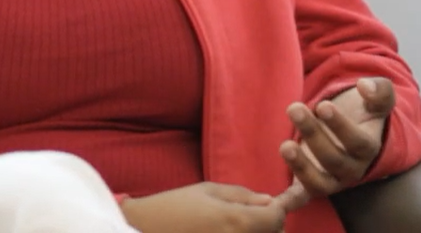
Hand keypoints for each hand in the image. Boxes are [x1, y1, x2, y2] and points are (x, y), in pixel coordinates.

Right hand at [121, 182, 286, 232]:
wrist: (143, 230)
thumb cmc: (172, 207)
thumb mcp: (206, 191)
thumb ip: (241, 194)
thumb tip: (268, 200)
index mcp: (237, 220)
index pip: (277, 217)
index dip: (274, 209)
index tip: (263, 206)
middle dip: (267, 223)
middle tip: (249, 216)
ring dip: (254, 232)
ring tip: (232, 225)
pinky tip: (222, 232)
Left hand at [274, 77, 395, 210]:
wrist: (351, 131)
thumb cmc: (362, 113)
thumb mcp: (377, 99)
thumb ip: (379, 91)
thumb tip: (365, 86)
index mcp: (368, 149)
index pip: (357, 142)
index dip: (340, 126)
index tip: (323, 106)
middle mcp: (351, 169)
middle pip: (333, 159)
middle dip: (313, 134)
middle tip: (295, 109)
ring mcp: (331, 180)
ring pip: (318, 182)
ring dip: (301, 166)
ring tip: (285, 145)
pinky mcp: (310, 186)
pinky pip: (301, 197)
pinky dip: (289, 202)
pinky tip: (274, 200)